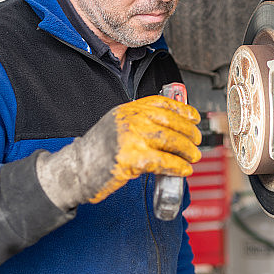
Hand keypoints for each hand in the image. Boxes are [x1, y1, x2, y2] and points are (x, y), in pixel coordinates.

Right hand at [37, 95, 201, 210]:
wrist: (76, 169)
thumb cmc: (96, 151)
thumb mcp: (117, 125)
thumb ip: (138, 122)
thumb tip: (169, 129)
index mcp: (128, 109)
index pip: (162, 103)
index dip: (183, 109)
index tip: (194, 117)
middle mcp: (131, 119)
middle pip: (171, 122)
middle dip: (189, 133)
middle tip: (197, 142)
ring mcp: (132, 137)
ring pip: (171, 140)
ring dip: (186, 150)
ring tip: (193, 156)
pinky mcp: (133, 158)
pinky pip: (164, 161)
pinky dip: (177, 166)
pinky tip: (183, 170)